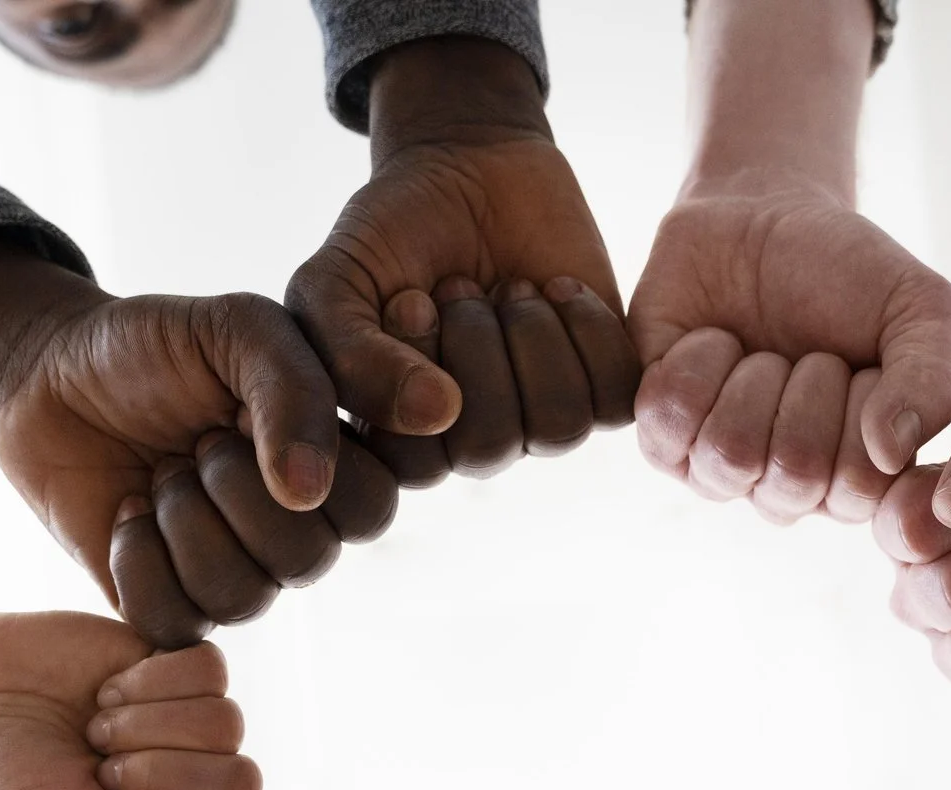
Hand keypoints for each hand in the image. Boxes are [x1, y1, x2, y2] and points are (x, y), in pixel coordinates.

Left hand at [0, 234, 397, 646]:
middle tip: (197, 441)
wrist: (50, 376)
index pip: (372, 505)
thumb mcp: (235, 329)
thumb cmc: (153, 348)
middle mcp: (296, 527)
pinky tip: (127, 512)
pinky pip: (178, 623)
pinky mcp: (170, 603)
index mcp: (332, 462)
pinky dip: (140, 563)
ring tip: (160, 474)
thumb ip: (293, 389)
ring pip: (245, 596)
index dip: (315, 464)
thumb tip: (309, 491)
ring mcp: (236, 570)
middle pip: (310, 559)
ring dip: (186, 522)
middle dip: (238, 490)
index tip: (252, 409)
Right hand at [0, 619, 260, 789]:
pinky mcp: (185, 667)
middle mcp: (201, 784)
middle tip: (100, 768)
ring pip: (226, 725)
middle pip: (242, 784)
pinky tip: (108, 691)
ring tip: (97, 730)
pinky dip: (149, 679)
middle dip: (158, 775)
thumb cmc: (12, 779)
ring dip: (145, 725)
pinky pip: (209, 671)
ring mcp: (198, 724)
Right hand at [285, 39, 639, 479]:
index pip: (416, 462)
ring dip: (531, 335)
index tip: (408, 298)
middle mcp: (472, 441)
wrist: (468, 166)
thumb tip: (436, 412)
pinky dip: (586, 326)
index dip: (412, 376)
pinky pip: (613, 394)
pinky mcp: (602, 383)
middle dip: (474, 345)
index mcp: (403, 437)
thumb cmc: (392, 233)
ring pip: (557, 426)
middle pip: (487, 447)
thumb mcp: (336, 282)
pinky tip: (557, 288)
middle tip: (462, 286)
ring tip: (510, 286)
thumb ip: (348, 354)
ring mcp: (540, 417)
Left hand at [629, 178, 950, 522]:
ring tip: (761, 350)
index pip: (864, 484)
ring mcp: (722, 473)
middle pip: (796, 473)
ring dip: (751, 375)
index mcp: (862, 478)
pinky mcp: (662, 441)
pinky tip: (714, 344)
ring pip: (731, 455)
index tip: (860, 360)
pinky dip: (695, 362)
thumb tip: (891, 453)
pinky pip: (668, 424)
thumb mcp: (921, 308)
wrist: (762, 219)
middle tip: (808, 350)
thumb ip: (935, 379)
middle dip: (807, 384)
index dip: (864, 405)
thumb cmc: (850, 276)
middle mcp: (792, 490)